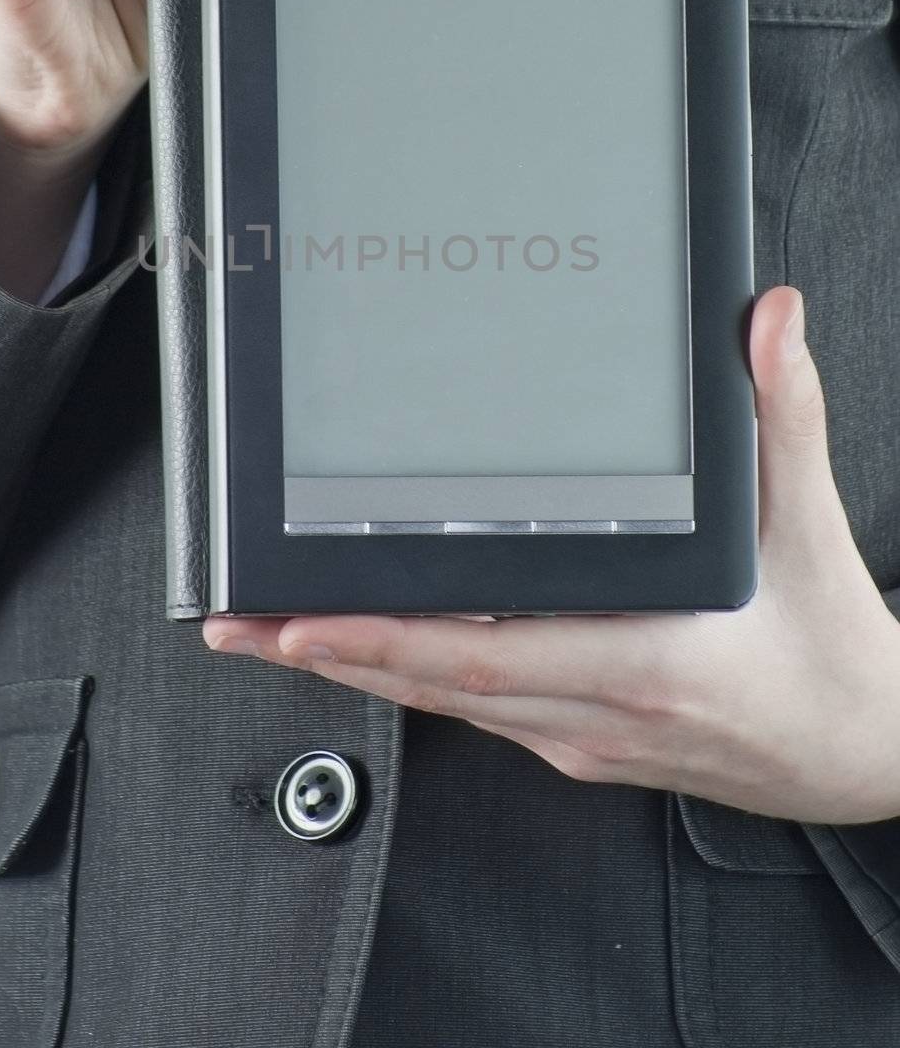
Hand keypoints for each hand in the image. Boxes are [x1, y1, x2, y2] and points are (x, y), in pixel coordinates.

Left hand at [205, 287, 899, 824]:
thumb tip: (770, 318)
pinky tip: (366, 651)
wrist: (868, 754)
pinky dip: (408, 678)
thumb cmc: (835, 656)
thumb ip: (784, 414)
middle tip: (236, 624)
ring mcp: (581, 735)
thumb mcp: (810, 528)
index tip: (299, 619)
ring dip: (352, 665)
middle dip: (322, 650)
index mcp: (644, 659)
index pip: (480, 650)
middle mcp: (593, 709)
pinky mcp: (581, 741)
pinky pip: (474, 709)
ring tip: (271, 634)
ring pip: (440, 704)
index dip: (380, 636)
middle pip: (429, 683)